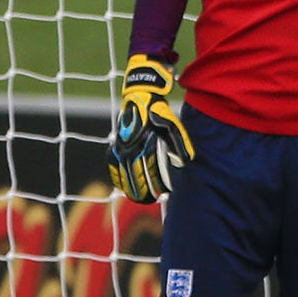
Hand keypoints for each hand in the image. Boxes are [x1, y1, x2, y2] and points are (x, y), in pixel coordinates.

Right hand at [107, 53, 196, 203]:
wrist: (140, 95)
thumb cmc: (159, 112)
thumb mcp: (173, 125)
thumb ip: (180, 144)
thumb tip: (185, 162)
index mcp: (147, 144)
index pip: (152, 172)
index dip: (158, 185)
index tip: (164, 194)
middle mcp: (132, 147)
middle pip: (136, 177)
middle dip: (144, 191)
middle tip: (151, 200)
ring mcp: (121, 146)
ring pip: (123, 174)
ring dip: (130, 188)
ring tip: (138, 198)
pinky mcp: (115, 143)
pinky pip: (112, 165)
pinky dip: (117, 176)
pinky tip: (121, 186)